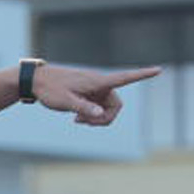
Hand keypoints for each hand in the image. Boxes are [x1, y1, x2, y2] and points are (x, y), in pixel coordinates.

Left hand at [33, 64, 160, 125]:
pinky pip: (98, 109)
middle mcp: (99, 84)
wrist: (35, 81)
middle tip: (83, 123)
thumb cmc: (49, 89)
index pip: (124, 77)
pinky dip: (91, 116)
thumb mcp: (64, 101)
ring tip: (77, 121)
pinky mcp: (88, 95)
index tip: (159, 69)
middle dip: (105, 119)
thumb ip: (83, 108)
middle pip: (116, 106)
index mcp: (96, 81)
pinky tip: (76, 118)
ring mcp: (94, 90)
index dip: (142, 75)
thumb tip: (100, 114)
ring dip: (96, 119)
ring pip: (107, 109)